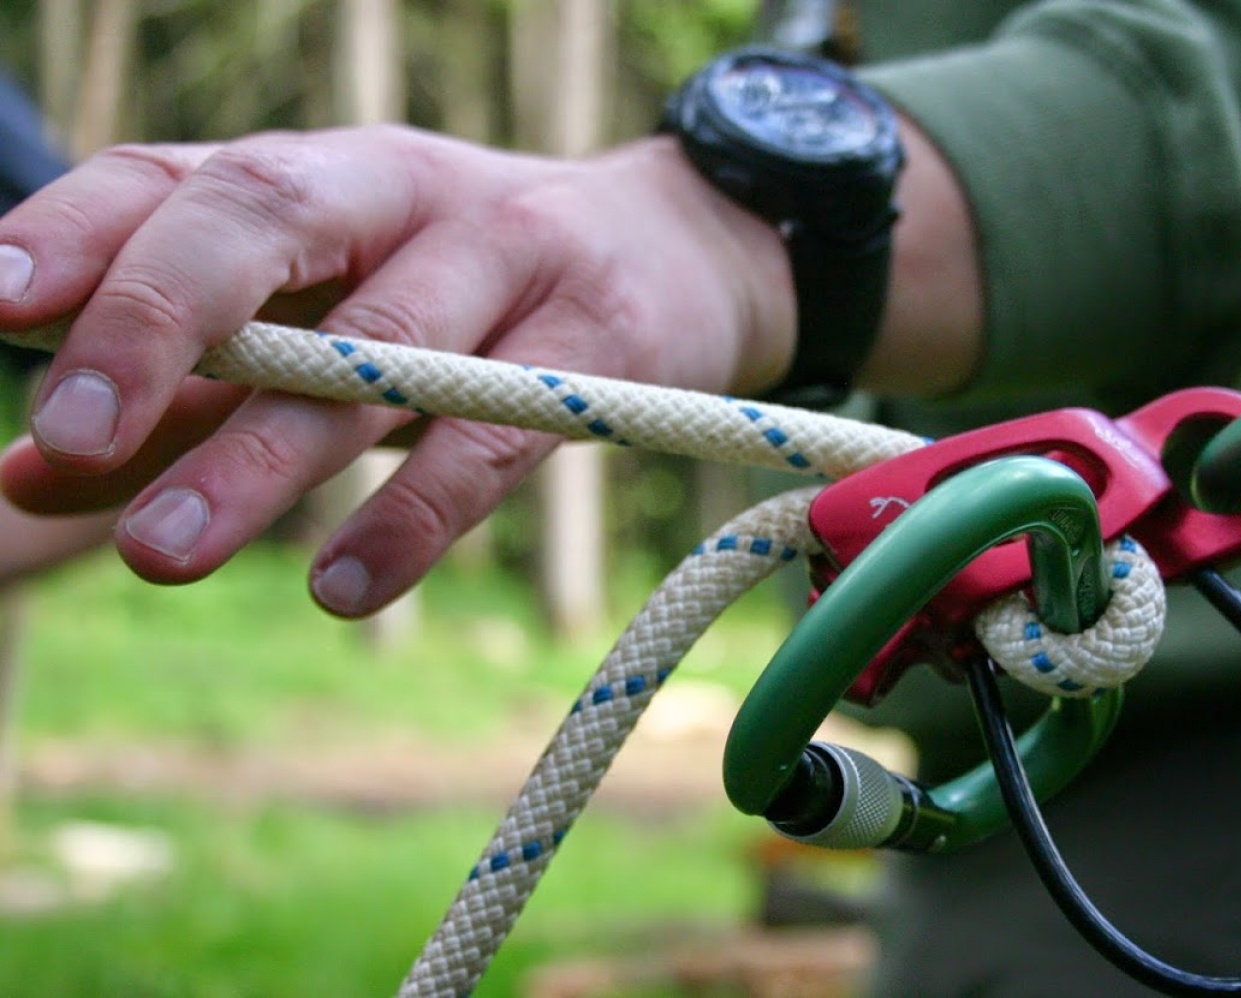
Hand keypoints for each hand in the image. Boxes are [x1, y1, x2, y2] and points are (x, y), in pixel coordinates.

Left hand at [0, 124, 794, 615]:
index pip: (182, 177)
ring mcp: (513, 255)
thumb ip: (194, 395)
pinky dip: (417, 512)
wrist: (684, 251)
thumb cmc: (477, 290)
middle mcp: (405, 191)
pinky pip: (498, 433)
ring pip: (381, 346)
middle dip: (160, 320)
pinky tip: (344, 586)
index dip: (79, 233)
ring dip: (266, 451)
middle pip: (268, 218)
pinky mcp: (603, 344)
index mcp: (324, 175)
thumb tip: (26, 480)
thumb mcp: (337, 316)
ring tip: (163, 553)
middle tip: (71, 435)